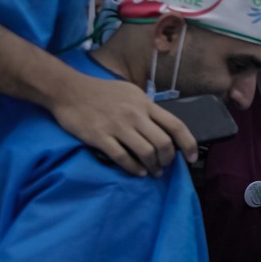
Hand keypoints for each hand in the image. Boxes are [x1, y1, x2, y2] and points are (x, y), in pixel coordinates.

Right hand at [49, 74, 197, 176]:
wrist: (68, 90)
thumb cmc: (101, 91)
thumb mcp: (131, 92)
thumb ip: (147, 107)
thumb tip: (162, 125)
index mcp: (145, 104)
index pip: (176, 125)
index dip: (188, 144)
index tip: (192, 157)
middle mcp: (135, 115)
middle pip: (163, 143)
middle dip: (169, 159)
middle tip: (165, 166)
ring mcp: (118, 126)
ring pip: (146, 153)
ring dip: (153, 167)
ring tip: (153, 171)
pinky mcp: (100, 137)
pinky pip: (122, 158)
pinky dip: (134, 168)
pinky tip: (138, 172)